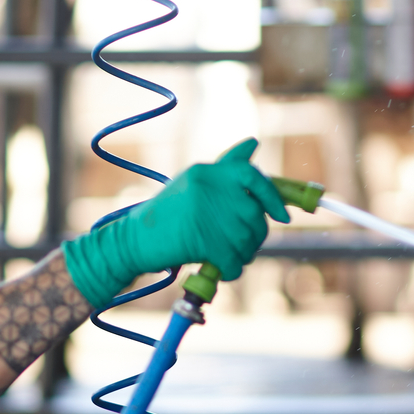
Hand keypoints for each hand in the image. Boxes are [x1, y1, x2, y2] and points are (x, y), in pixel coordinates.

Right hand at [61, 139, 290, 307]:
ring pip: (247, 240)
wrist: (130, 241)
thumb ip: (225, 169)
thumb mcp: (193, 184)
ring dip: (242, 254)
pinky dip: (231, 270)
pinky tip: (220, 268)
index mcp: (205, 171)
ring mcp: (204, 214)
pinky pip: (233, 260)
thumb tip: (253, 143)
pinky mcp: (202, 241)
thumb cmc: (165, 215)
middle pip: (254, 214)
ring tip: (226, 256)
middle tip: (242, 245)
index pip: (251, 175)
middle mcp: (207, 188)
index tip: (283, 215)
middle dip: (255, 235)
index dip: (273, 196)